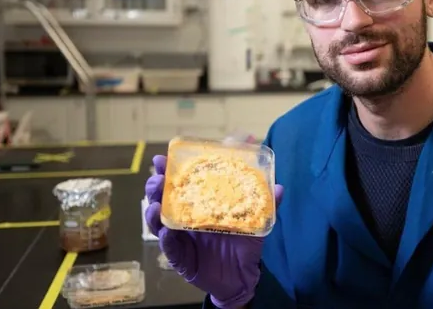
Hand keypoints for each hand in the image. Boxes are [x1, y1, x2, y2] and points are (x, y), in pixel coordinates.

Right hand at [145, 155, 283, 308]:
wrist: (242, 276)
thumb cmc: (243, 244)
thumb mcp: (255, 222)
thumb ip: (265, 205)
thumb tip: (279, 187)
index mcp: (200, 204)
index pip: (181, 183)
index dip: (170, 170)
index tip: (164, 157)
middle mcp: (185, 218)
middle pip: (163, 199)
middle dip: (156, 186)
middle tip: (158, 178)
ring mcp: (180, 238)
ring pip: (159, 222)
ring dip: (153, 211)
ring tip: (155, 203)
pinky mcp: (180, 258)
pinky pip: (169, 248)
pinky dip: (165, 239)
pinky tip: (165, 231)